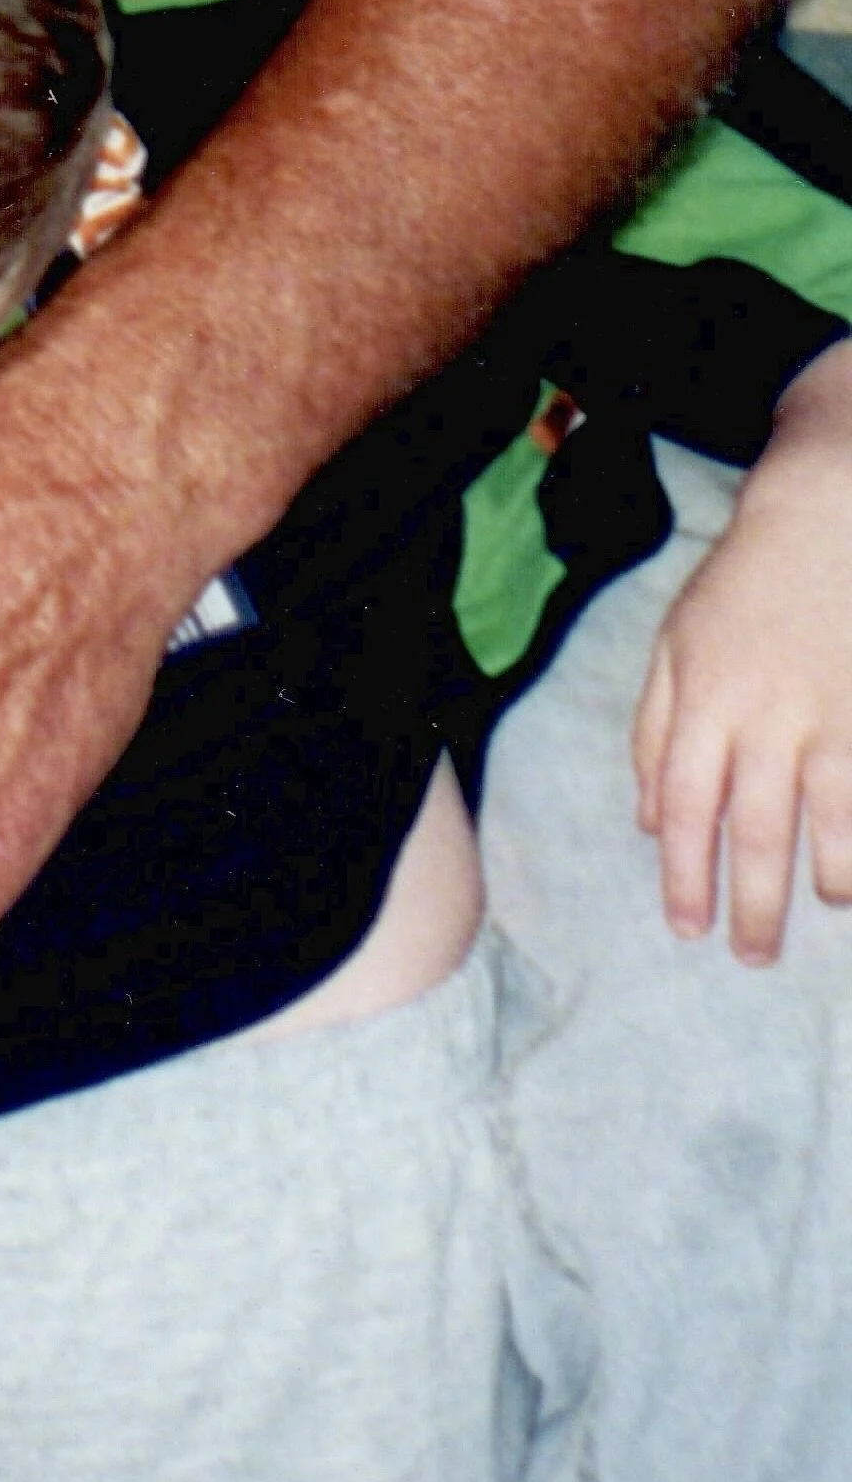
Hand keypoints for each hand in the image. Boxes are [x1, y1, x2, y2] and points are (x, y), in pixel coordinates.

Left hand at [632, 380, 851, 960]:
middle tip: (751, 958)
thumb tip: (651, 824)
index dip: (685, 877)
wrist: (824, 523)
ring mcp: (829, 719)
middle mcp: (766, 719)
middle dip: (754, 908)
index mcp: (705, 701)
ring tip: (817, 905)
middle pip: (758, 834)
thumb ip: (654, 736)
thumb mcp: (673, 646)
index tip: (686, 928)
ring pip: (828, 825)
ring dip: (824, 880)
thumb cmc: (740, 586)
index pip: (689, 810)